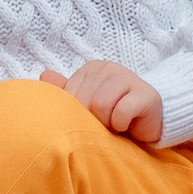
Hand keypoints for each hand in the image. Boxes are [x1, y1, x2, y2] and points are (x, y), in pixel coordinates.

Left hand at [41, 61, 163, 146]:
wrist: (148, 123)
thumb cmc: (112, 114)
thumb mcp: (85, 104)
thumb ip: (65, 91)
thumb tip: (44, 75)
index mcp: (91, 69)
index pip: (70, 94)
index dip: (78, 114)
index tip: (91, 118)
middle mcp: (109, 68)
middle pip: (84, 101)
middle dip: (92, 120)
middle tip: (104, 125)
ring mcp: (129, 77)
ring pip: (101, 105)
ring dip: (106, 123)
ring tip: (115, 125)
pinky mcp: (147, 94)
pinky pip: (121, 114)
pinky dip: (121, 125)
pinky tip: (127, 125)